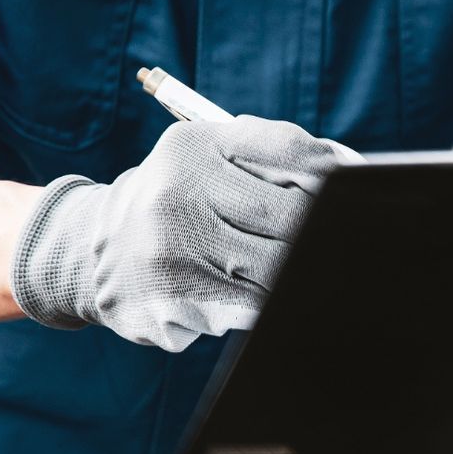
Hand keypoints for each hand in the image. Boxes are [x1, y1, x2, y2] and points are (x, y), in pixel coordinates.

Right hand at [10, 116, 343, 349]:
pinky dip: (269, 302)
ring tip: (310, 267)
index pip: (289, 151)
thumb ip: (272, 158)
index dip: (334, 173)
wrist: (93, 250)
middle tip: (346, 240)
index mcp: (195, 145)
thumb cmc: (177, 200)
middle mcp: (179, 192)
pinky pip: (251, 307)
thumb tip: (353, 169)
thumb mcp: (208, 158)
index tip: (359, 188)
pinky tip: (265, 294)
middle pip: (291, 216)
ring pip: (276, 268)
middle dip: (324, 230)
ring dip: (299, 270)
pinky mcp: (172, 300)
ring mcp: (172, 250)